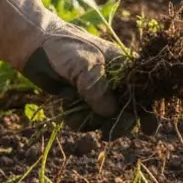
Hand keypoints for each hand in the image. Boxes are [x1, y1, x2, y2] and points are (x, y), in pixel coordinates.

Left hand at [0, 0, 156, 138]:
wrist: (34, 47)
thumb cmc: (63, 48)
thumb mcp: (83, 66)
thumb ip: (98, 89)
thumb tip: (111, 113)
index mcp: (124, 66)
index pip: (143, 90)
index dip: (148, 110)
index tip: (148, 129)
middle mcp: (114, 81)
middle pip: (126, 110)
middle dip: (116, 123)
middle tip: (106, 135)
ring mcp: (98, 92)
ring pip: (104, 118)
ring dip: (91, 122)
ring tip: (75, 115)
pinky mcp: (82, 100)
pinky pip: (87, 119)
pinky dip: (78, 120)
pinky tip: (66, 110)